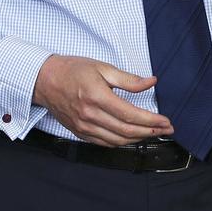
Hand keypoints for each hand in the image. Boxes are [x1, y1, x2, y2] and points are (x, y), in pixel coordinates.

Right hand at [32, 55, 172, 146]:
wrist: (45, 80)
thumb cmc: (73, 70)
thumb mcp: (102, 67)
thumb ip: (128, 79)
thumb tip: (151, 82)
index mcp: (97, 97)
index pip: (131, 115)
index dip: (152, 121)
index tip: (166, 121)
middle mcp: (90, 116)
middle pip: (127, 131)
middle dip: (151, 132)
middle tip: (166, 129)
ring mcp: (84, 127)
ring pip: (118, 140)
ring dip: (139, 139)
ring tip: (153, 133)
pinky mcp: (80, 132)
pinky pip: (105, 143)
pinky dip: (122, 142)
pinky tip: (132, 137)